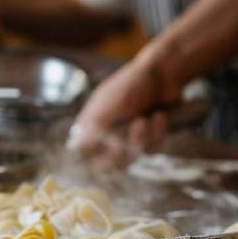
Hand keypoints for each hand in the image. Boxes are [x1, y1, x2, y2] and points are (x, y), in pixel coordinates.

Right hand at [67, 52, 182, 169]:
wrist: (164, 74)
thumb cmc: (131, 84)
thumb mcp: (108, 104)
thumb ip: (92, 128)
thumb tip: (73, 147)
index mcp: (92, 125)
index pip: (83, 152)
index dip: (92, 156)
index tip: (104, 148)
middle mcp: (108, 134)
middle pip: (107, 164)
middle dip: (119, 154)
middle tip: (123, 142)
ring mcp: (128, 138)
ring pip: (131, 158)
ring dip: (141, 138)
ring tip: (145, 118)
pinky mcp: (148, 140)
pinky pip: (151, 151)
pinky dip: (157, 134)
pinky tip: (159, 116)